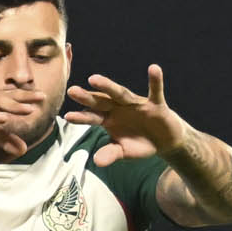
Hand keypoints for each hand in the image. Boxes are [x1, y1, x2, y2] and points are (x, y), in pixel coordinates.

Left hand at [65, 64, 187, 151]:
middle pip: (101, 101)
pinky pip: (156, 91)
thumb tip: (97, 162)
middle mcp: (119, 108)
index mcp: (108, 119)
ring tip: (93, 79)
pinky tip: (154, 68)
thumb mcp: (124, 151)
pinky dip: (156, 81)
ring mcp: (136, 104)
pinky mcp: (156, 104)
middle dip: (87, 97)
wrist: (164, 141)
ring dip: (108, 86)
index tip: (67, 116)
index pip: (92, 117)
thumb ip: (111, 154)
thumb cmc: (139, 143)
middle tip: (71, 91)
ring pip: (120, 93)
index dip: (81, 117)